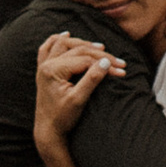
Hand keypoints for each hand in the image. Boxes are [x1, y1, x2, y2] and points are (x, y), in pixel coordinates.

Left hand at [34, 29, 123, 164]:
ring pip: (63, 44)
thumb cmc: (63, 118)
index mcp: (52, 70)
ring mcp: (43, 67)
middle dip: (100, 55)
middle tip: (119, 62)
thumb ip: (92, 79)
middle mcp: (46, 65)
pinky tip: (66, 35)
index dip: (105, 63)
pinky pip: (47, 49)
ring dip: (81, 43)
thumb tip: (106, 62)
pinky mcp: (44, 71)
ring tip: (100, 47)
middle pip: (77, 50)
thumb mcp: (79, 100)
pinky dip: (57, 40)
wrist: (48, 131)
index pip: (84, 60)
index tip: (122, 70)